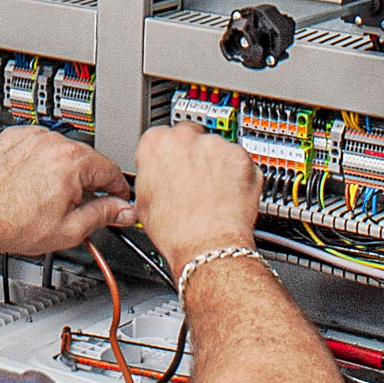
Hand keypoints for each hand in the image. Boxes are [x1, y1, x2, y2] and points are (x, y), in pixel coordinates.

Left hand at [0, 127, 137, 257]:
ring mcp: (33, 137)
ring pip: (64, 150)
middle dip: (89, 181)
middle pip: (88, 159)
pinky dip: (43, 158)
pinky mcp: (16, 137)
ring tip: (52, 194)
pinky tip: (37, 179)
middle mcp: (53, 143)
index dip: (117, 189)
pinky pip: (40, 144)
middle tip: (81, 205)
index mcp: (72, 162)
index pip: (111, 170)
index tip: (117, 199)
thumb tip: (124, 210)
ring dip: (66, 168)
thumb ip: (103, 215)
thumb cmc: (17, 225)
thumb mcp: (70, 229)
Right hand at [132, 122, 260, 278]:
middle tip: (196, 181)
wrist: (206, 246)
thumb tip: (156, 175)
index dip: (169, 155)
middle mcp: (185, 137)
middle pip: (191, 136)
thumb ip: (150, 175)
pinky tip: (230, 194)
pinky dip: (238, 174)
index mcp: (155, 144)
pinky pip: (240, 160)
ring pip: (217, 148)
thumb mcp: (143, 200)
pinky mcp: (239, 156)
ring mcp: (215, 145)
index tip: (174, 166)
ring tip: (214, 193)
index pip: (161, 137)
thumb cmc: (175, 231)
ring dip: (217, 164)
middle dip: (194, 155)